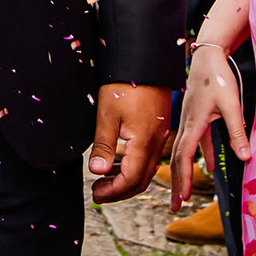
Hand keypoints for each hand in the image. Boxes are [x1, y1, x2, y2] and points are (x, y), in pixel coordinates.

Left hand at [88, 82, 169, 202]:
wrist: (145, 62)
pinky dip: (134, 166)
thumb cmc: (125, 85)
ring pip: (147, 170)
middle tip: (98, 192)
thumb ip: (104, 146)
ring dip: (126, 180)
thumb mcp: (108, 114)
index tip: (96, 193)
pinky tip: (118, 162)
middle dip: (120, 191)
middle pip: (141, 180)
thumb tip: (96, 172)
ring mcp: (160, 137)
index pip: (131, 180)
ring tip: (104, 179)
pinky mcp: (158, 129)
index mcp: (144, 143)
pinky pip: (149, 157)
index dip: (113, 191)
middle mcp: (156, 143)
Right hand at [170, 47, 246, 214]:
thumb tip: (244, 158)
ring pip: (183, 151)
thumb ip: (236, 132)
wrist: (208, 55)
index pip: (184, 157)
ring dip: (184, 172)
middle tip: (175, 206)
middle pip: (177, 159)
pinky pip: (195, 141)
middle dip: (176, 183)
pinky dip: (200, 156)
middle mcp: (187, 124)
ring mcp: (190, 120)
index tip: (182, 197)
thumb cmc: (218, 78)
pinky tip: (211, 165)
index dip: (183, 178)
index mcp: (193, 124)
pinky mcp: (196, 116)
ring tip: (185, 191)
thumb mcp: (231, 105)